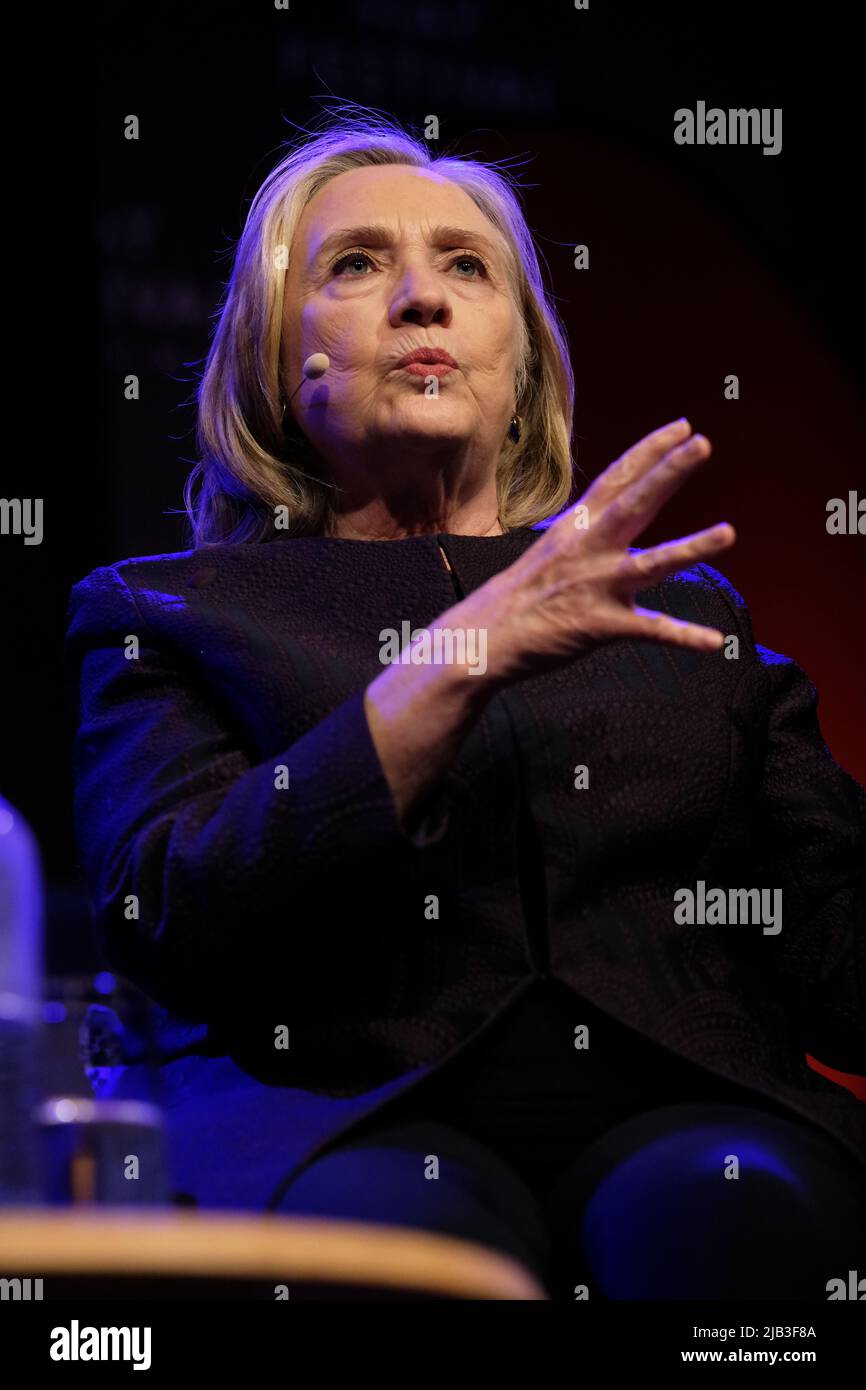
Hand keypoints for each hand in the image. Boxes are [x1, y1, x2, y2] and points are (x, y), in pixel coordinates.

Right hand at [462, 418, 735, 688]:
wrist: (483, 636)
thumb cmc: (521, 594)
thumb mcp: (552, 550)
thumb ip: (589, 532)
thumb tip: (615, 517)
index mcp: (577, 527)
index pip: (617, 479)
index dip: (650, 451)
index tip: (683, 427)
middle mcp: (588, 549)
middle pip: (634, 504)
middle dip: (668, 473)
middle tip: (702, 444)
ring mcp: (595, 586)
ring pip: (650, 563)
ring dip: (691, 548)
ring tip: (728, 533)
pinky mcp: (600, 625)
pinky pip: (650, 630)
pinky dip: (684, 637)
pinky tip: (716, 642)